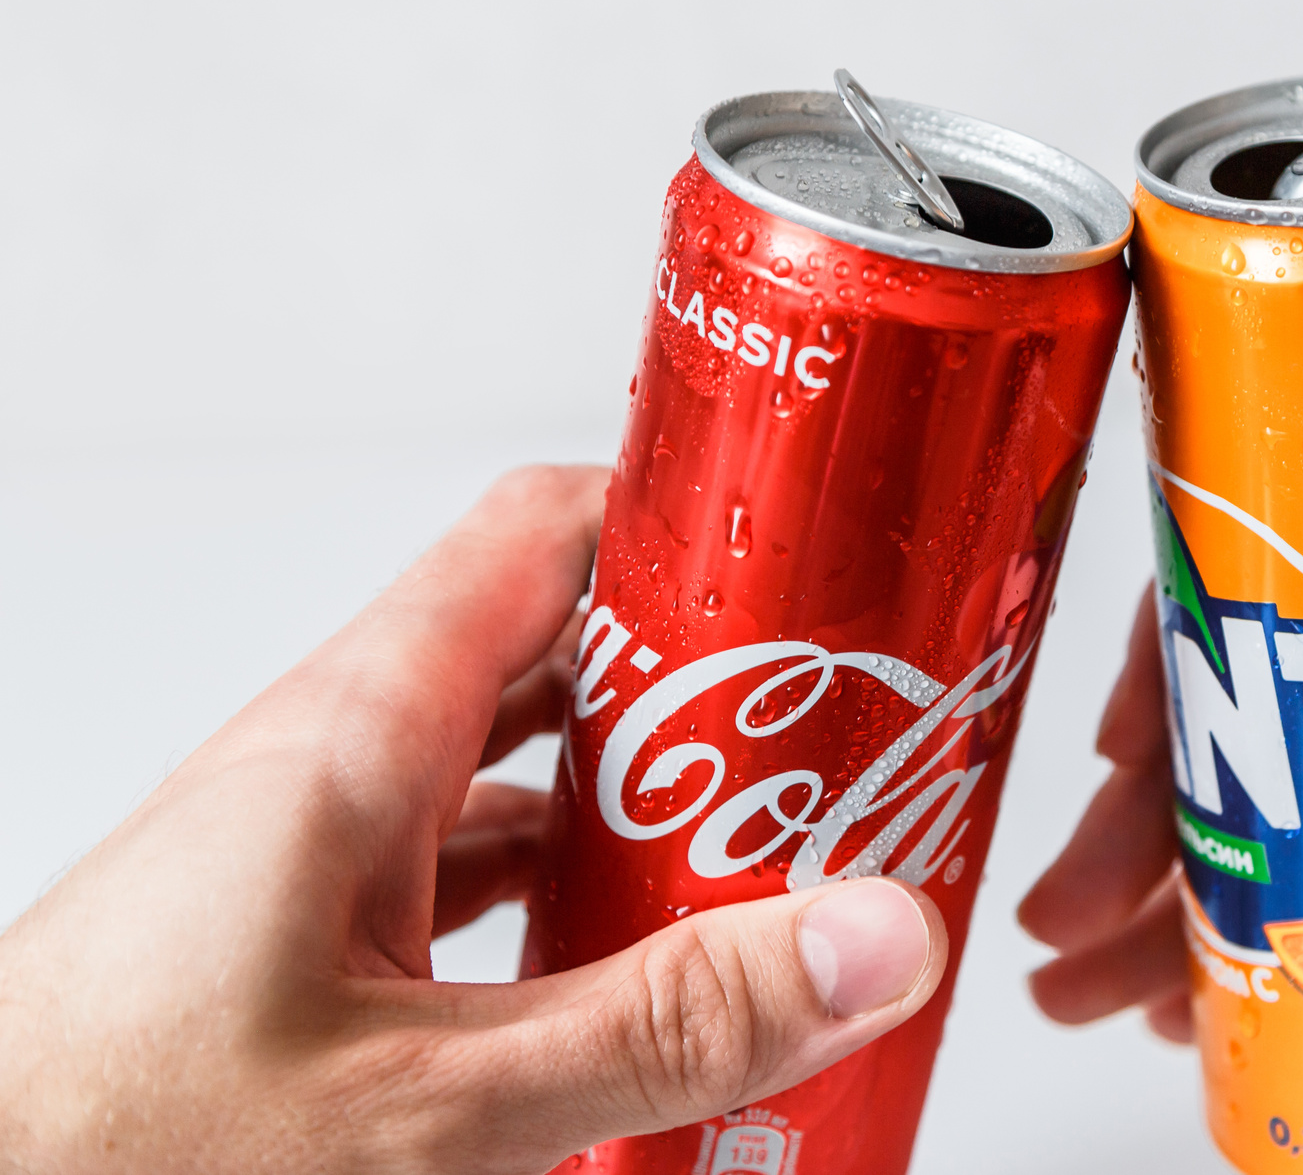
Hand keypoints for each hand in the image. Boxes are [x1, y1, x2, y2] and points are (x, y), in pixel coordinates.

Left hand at [0, 467, 945, 1173]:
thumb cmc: (111, 1149)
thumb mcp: (428, 1112)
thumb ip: (659, 1026)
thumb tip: (869, 938)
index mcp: (363, 730)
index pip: (548, 527)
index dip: (687, 513)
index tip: (815, 551)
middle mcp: (336, 764)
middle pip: (556, 655)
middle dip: (704, 693)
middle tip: (839, 742)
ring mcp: (307, 858)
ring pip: (511, 781)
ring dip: (632, 816)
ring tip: (767, 872)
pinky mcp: (287, 951)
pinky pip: (457, 882)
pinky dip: (555, 914)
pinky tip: (620, 1000)